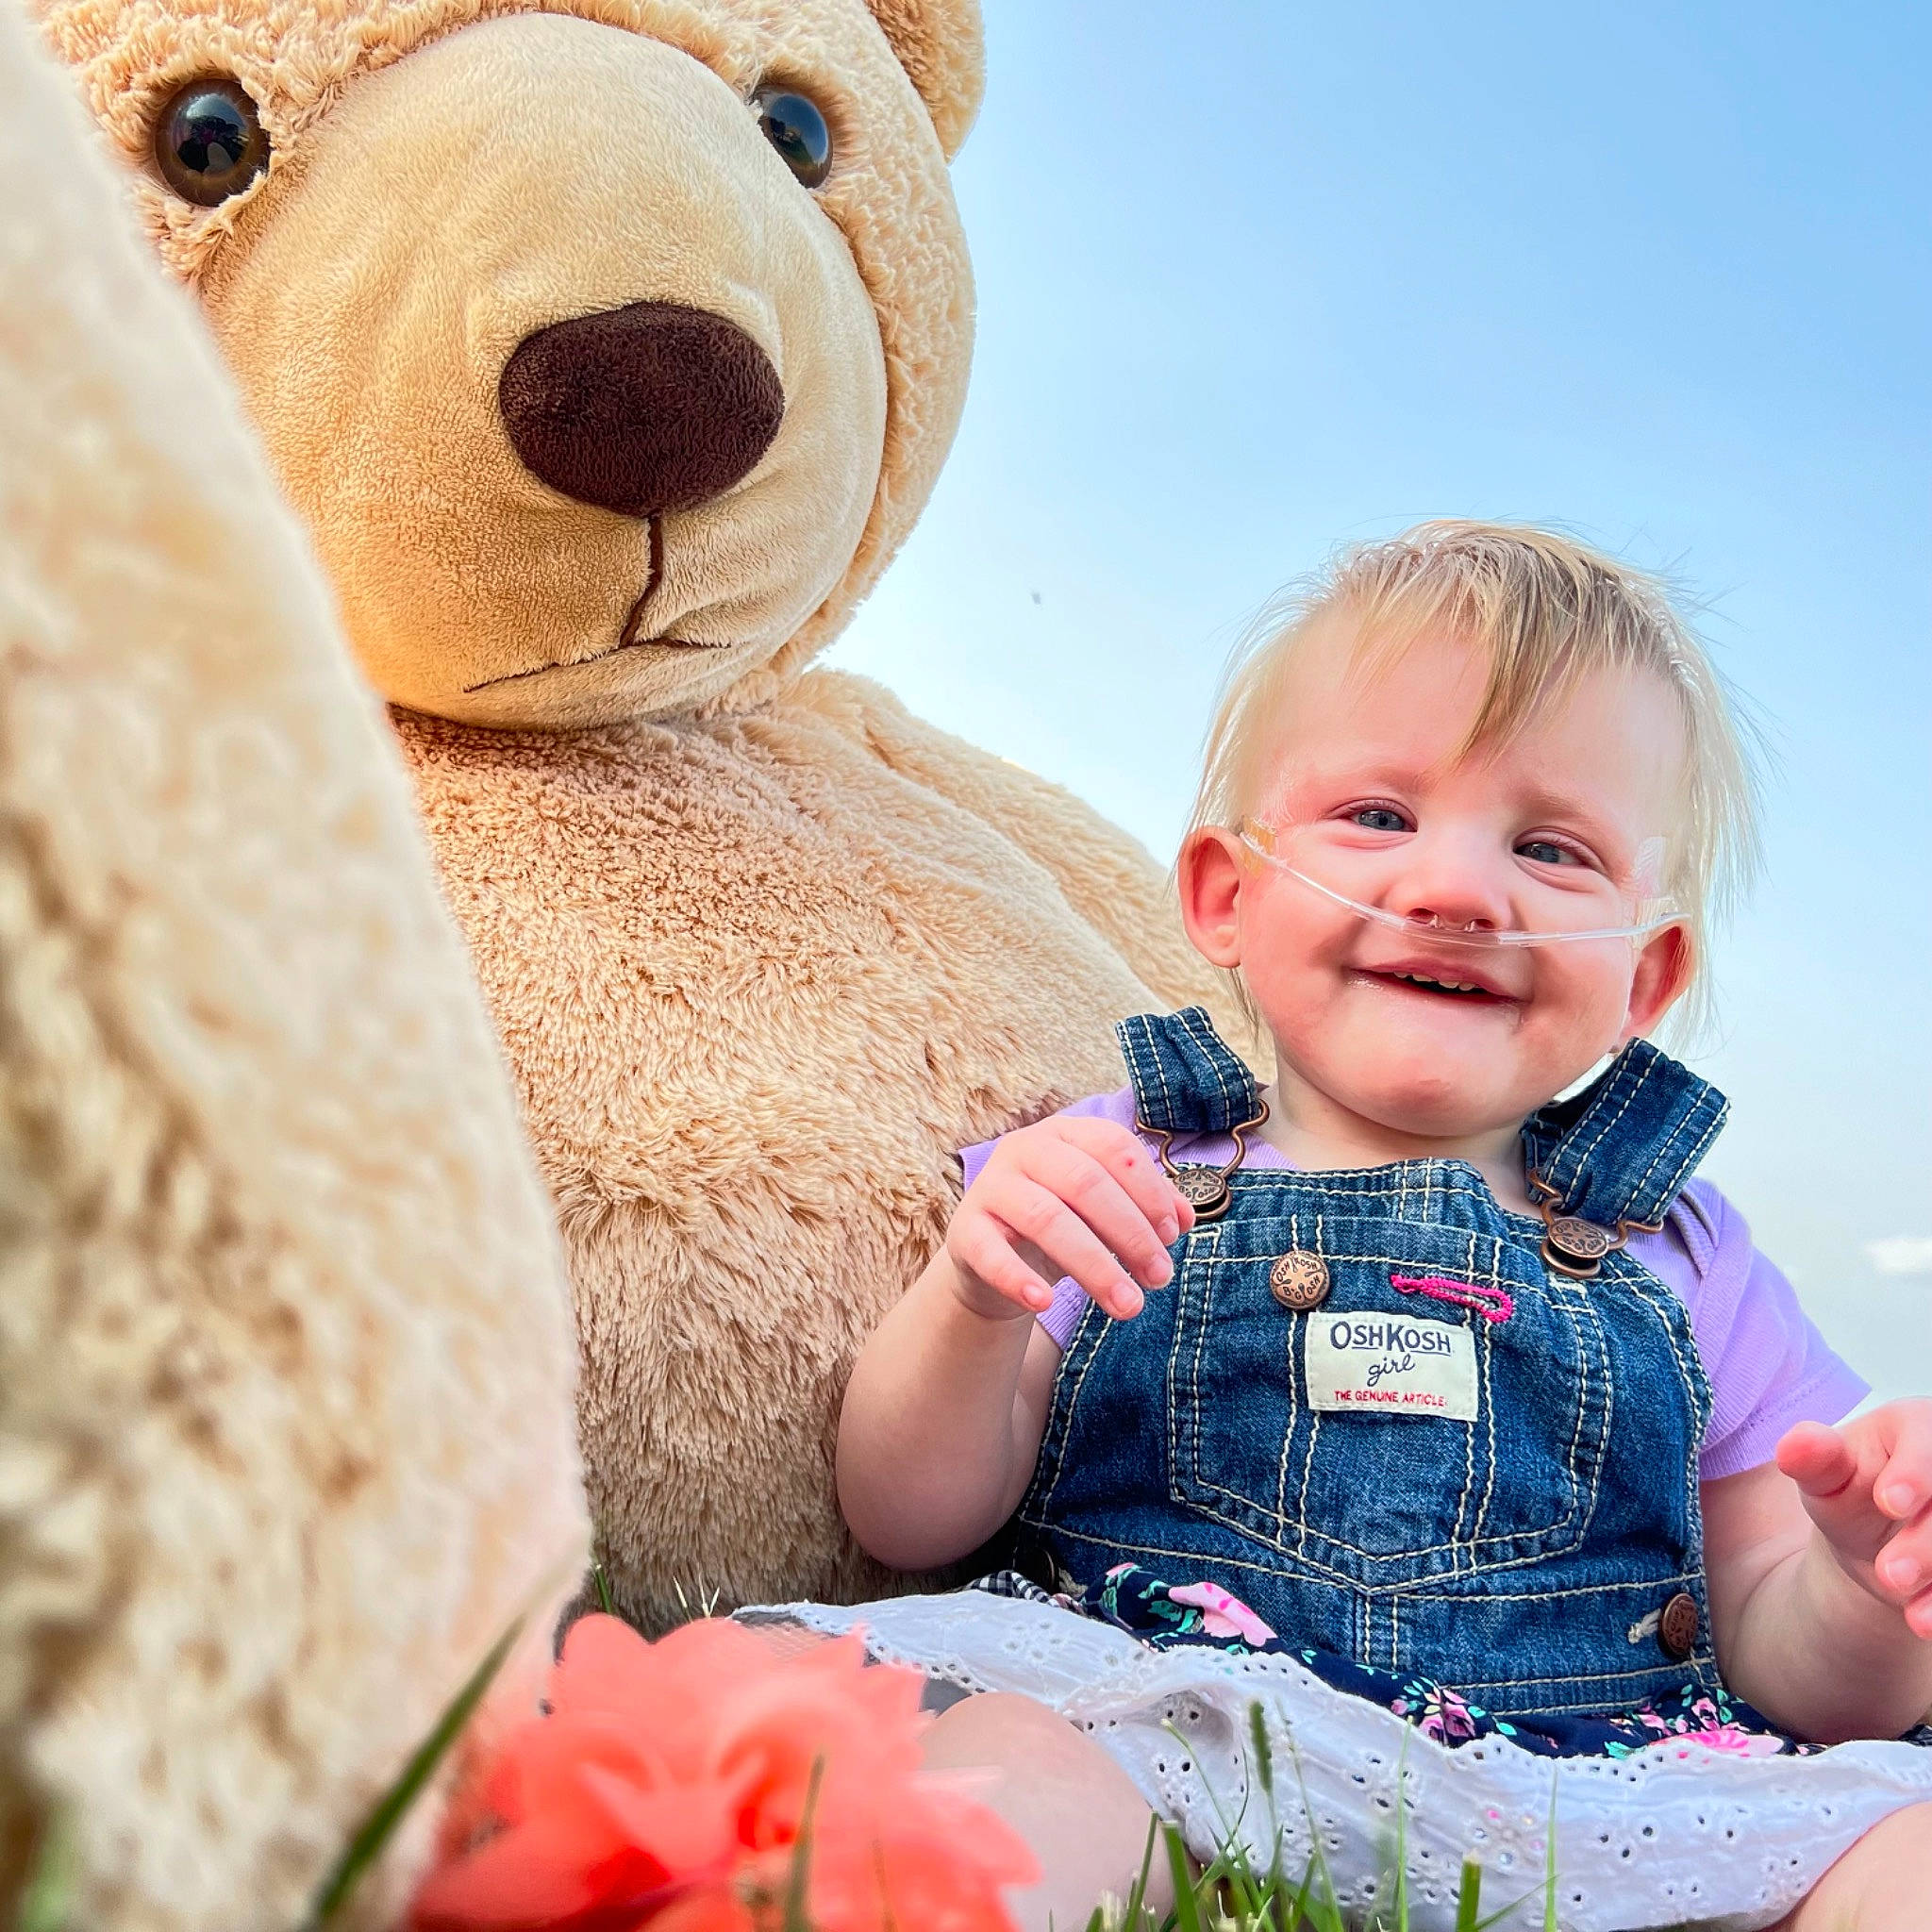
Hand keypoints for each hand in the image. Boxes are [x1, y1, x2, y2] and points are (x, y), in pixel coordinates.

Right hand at [945, 1117, 1193, 1323]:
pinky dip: (1017, 1277)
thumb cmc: (1061, 1224)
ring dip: (1094, 1265)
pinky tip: (1044, 1302)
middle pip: (1085, 1183)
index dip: (1149, 1190)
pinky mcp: (964, 1229)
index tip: (1173, 1235)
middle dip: (1130, 1233)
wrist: (991, 1259)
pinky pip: (990, 1251)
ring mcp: (991, 1186)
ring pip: (1046, 1218)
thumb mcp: (1103, 1212)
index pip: (1113, 1147)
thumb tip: (1186, 1218)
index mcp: (1065, 1133)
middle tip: (1160, 1279)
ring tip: (1127, 1305)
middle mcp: (1024, 1149)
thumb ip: (1145, 1207)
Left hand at [1777, 1402, 1931, 1637]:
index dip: (1915, 1473)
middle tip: (1889, 1574)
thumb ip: (1812, 1458)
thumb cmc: (1849, 1490)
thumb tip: (1793, 1446)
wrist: (1876, 1541)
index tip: (1889, 1502)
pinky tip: (1921, 1620)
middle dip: (1926, 1541)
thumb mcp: (1825, 1475)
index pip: (1926, 1441)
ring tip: (1904, 1603)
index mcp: (1919, 1425)